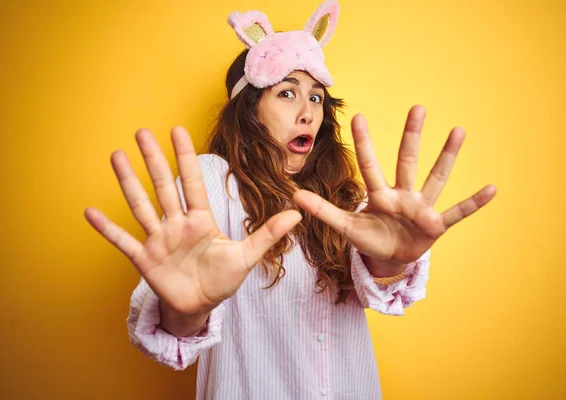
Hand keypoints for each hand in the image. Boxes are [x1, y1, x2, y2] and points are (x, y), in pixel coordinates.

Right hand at [84, 127, 301, 314]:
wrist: (200, 307)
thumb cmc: (221, 280)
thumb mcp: (246, 257)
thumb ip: (268, 235)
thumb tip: (296, 214)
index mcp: (201, 221)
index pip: (192, 183)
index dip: (185, 157)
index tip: (177, 130)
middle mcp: (177, 225)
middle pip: (163, 186)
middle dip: (153, 159)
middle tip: (142, 131)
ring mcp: (158, 240)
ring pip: (141, 205)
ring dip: (128, 182)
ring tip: (116, 156)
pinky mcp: (144, 259)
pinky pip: (122, 241)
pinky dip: (107, 228)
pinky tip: (89, 212)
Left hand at [293, 105, 495, 267]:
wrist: (391, 258)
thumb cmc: (369, 238)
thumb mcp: (345, 227)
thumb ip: (323, 210)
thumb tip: (293, 196)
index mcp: (379, 195)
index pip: (370, 165)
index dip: (364, 143)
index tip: (359, 116)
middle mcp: (403, 195)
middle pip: (407, 161)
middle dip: (411, 136)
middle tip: (417, 107)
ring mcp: (421, 208)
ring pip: (435, 178)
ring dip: (447, 156)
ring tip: (459, 131)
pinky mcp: (436, 225)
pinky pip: (457, 213)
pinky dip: (473, 204)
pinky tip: (492, 188)